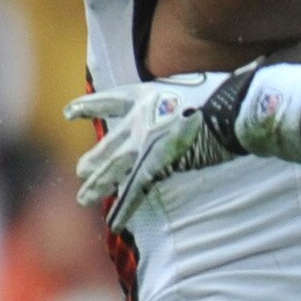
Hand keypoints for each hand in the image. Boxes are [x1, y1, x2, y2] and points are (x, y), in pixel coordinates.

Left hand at [70, 69, 263, 223]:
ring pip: (112, 170)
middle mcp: (137, 120)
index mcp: (145, 96)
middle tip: (81, 170)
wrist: (231, 108)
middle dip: (95, 159)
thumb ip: (192, 94)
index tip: (69, 112)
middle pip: (109, 144)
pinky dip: (125, 209)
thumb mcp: (199, 84)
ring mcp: (144, 144)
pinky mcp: (155, 165)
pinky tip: (115, 223)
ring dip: (98, 186)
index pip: (108, 101)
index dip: (88, 107)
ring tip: (84, 198)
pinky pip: (134, 191)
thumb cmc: (226, 92)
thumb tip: (226, 76)